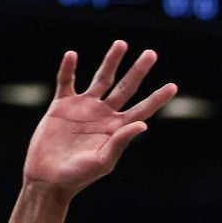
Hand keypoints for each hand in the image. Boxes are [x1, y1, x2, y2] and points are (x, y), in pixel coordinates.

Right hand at [24, 41, 176, 192]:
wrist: (48, 178)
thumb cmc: (78, 176)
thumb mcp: (103, 161)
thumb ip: (121, 141)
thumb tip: (143, 124)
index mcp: (117, 129)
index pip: (142, 109)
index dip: (157, 98)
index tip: (173, 86)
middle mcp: (103, 115)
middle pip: (125, 88)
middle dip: (138, 71)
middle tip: (151, 54)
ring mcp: (83, 108)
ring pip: (101, 79)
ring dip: (111, 62)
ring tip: (121, 44)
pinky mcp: (61, 105)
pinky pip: (66, 81)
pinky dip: (68, 69)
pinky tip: (72, 56)